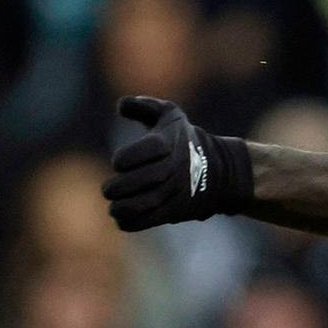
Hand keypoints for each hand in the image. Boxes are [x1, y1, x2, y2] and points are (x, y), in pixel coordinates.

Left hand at [103, 95, 253, 229]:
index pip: (147, 149)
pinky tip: (121, 218)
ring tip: (113, 207)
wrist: (219, 171)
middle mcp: (174, 166)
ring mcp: (176, 190)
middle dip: (120, 186)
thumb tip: (120, 105)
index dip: (126, 157)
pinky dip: (132, 222)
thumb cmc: (183, 139)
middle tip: (108, 189)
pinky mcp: (176, 210)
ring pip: (147, 203)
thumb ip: (143, 106)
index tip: (119, 162)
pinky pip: (151, 220)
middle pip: (145, 178)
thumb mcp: (169, 114)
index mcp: (169, 142)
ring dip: (123, 208)